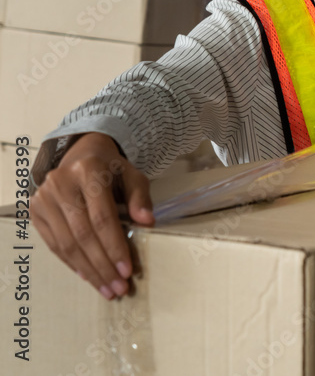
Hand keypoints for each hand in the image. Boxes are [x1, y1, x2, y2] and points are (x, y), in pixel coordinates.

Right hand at [32, 133, 153, 299]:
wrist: (80, 155)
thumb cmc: (111, 170)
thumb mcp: (133, 176)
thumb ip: (140, 197)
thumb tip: (148, 222)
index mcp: (88, 171)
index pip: (102, 217)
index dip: (114, 246)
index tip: (127, 271)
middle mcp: (60, 184)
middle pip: (83, 234)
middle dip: (102, 265)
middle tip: (119, 287)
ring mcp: (43, 198)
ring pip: (66, 244)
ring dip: (88, 271)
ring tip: (106, 289)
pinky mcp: (35, 212)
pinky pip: (54, 244)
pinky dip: (72, 264)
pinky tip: (89, 276)